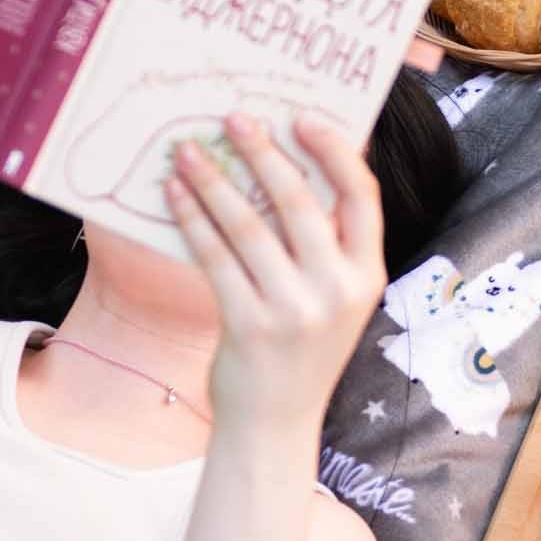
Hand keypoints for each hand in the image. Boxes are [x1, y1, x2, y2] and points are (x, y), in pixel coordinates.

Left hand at [167, 113, 388, 440]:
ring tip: (188, 151)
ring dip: (213, 181)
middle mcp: (338, 292)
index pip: (362, 198)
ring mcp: (294, 311)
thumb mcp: (332, 297)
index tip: (302, 117)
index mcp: (367, 276)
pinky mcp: (249, 326)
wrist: (274, 424)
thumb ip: (323, 244)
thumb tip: (285, 163)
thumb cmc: (299, 347)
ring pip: (248, 226)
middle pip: (299, 202)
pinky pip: (215, 258)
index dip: (335, 151)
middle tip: (234, 117)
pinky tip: (174, 194)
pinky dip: (192, 219)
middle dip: (263, 152)